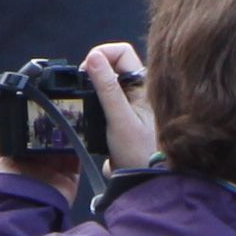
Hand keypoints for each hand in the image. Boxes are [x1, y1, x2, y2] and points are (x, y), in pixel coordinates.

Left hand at [0, 85, 75, 199]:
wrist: (24, 211)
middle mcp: (36, 155)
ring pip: (64, 140)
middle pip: (47, 131)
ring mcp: (54, 165)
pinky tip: (84, 130)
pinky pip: (78, 156)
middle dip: (52, 117)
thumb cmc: (2, 183)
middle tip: (60, 97)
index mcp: (17, 149)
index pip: (24, 124)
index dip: (28, 109)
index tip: (35, 89)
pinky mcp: (69, 174)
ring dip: (68, 127)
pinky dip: (81, 144)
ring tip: (74, 109)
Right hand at [80, 42, 160, 175]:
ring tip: (89, 104)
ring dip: (96, 87)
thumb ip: (106, 87)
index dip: (101, 55)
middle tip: (84, 88)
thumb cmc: (141, 154)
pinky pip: (110, 98)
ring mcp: (136, 103)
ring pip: (111, 81)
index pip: (121, 51)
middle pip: (115, 64)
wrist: (151, 184)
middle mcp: (143, 90)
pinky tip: (95, 115)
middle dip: (95, 71)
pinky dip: (98, 101)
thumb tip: (93, 56)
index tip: (85, 72)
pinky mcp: (128, 116)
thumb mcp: (119, 120)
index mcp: (146, 85)